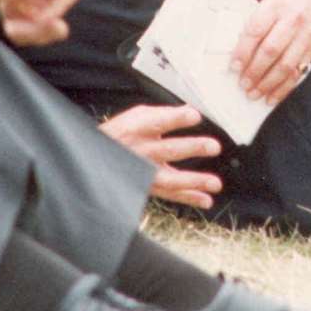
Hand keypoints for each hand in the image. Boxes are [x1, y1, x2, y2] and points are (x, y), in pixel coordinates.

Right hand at [99, 104, 222, 209]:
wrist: (95, 159)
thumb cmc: (120, 134)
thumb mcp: (136, 116)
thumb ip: (163, 114)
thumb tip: (189, 110)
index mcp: (137, 128)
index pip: (159, 121)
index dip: (177, 118)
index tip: (194, 116)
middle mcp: (141, 151)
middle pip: (168, 150)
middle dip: (192, 148)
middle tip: (213, 146)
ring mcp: (144, 172)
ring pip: (170, 179)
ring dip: (194, 181)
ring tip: (215, 183)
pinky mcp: (147, 187)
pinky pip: (169, 194)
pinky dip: (188, 198)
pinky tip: (205, 200)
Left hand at [229, 0, 310, 104]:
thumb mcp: (268, 1)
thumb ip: (256, 23)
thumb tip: (239, 52)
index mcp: (275, 6)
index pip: (256, 31)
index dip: (243, 51)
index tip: (233, 67)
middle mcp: (292, 21)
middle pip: (271, 50)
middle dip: (255, 71)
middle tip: (243, 85)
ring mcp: (305, 35)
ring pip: (286, 65)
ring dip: (269, 83)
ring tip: (255, 94)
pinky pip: (298, 71)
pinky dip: (285, 87)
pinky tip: (273, 96)